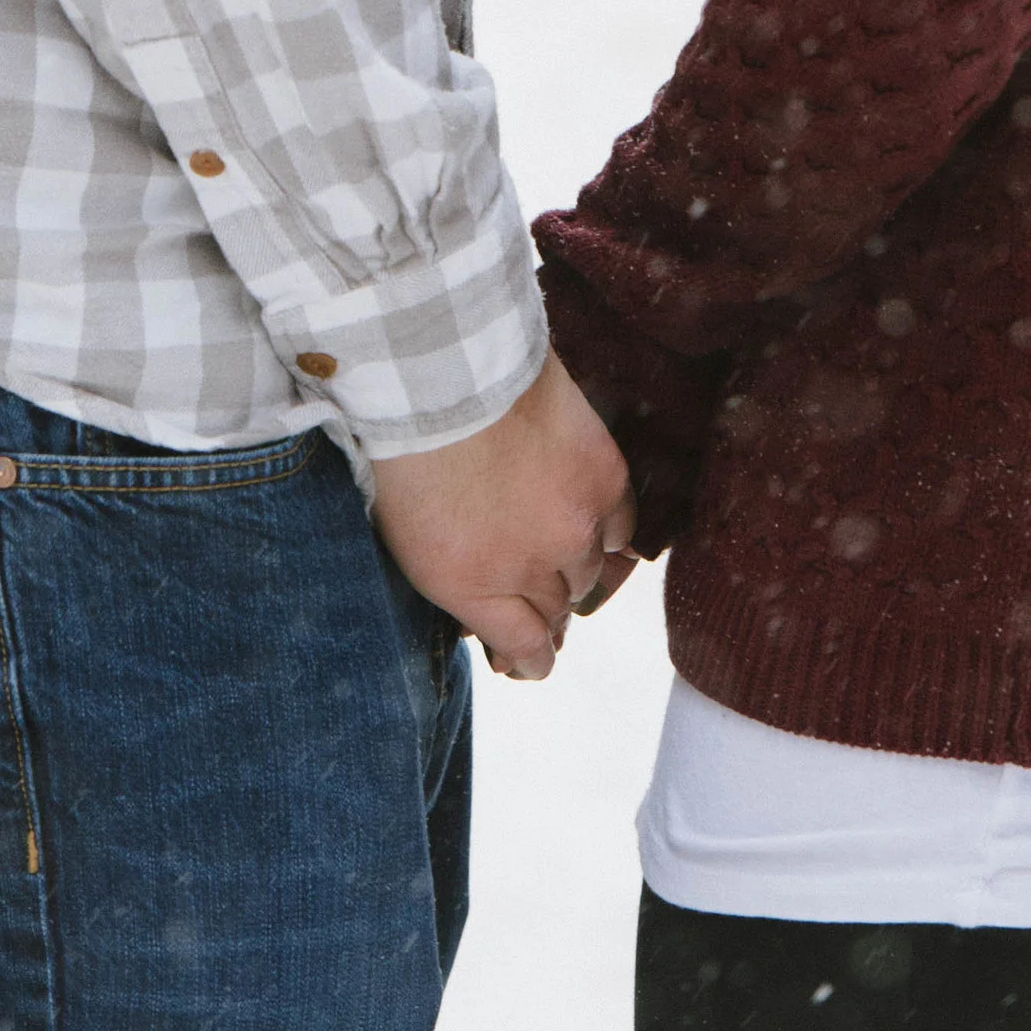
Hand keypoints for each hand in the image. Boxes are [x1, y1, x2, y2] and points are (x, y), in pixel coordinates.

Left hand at [369, 351, 637, 680]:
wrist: (443, 370)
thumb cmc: (408, 446)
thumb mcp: (411, 538)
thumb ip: (459, 583)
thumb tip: (488, 613)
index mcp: (473, 589)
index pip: (526, 650)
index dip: (531, 659)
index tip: (529, 659)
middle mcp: (530, 569)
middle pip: (559, 609)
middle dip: (547, 605)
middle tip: (538, 587)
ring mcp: (572, 526)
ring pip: (592, 573)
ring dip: (576, 566)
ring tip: (560, 544)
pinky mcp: (604, 479)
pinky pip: (622, 527)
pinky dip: (608, 529)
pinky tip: (590, 516)